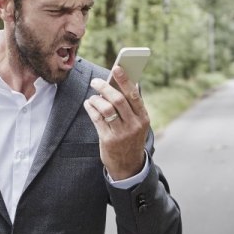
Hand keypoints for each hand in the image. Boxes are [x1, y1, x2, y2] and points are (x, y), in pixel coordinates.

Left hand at [84, 65, 149, 179]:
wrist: (129, 166)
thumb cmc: (131, 138)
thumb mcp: (137, 124)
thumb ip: (131, 106)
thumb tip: (123, 82)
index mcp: (144, 118)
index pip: (134, 95)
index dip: (125, 80)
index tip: (116, 67)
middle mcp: (134, 125)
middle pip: (118, 100)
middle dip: (105, 87)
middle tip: (96, 81)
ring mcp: (121, 133)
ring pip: (106, 109)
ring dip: (96, 99)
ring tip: (93, 96)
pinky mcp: (108, 140)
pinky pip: (97, 119)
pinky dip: (91, 108)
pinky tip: (89, 104)